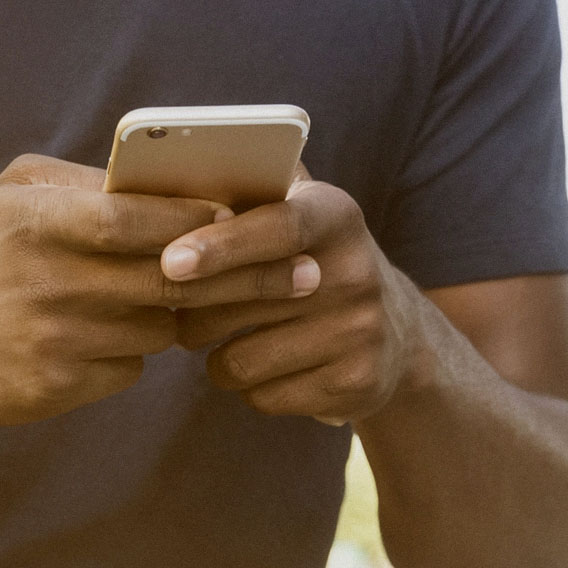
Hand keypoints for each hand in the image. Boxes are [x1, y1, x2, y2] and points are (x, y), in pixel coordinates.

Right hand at [0, 154, 323, 424]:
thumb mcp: (15, 195)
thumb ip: (86, 184)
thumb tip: (173, 179)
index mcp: (38, 221)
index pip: (140, 218)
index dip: (203, 220)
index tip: (258, 218)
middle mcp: (47, 281)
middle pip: (172, 282)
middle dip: (248, 279)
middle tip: (307, 276)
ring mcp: (53, 339)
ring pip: (160, 328)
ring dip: (178, 315)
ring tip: (181, 300)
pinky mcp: (56, 388)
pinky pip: (130, 367)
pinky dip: (132, 352)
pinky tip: (104, 337)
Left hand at [165, 175, 418, 423]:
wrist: (398, 335)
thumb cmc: (315, 262)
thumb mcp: (301, 213)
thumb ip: (251, 189)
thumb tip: (171, 170)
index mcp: (336, 216)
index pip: (277, 227)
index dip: (220, 245)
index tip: (170, 263)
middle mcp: (357, 272)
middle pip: (241, 302)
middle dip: (191, 309)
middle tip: (173, 305)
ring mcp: (360, 332)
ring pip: (241, 360)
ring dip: (216, 356)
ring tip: (226, 339)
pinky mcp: (356, 384)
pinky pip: (262, 397)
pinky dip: (248, 387)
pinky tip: (265, 368)